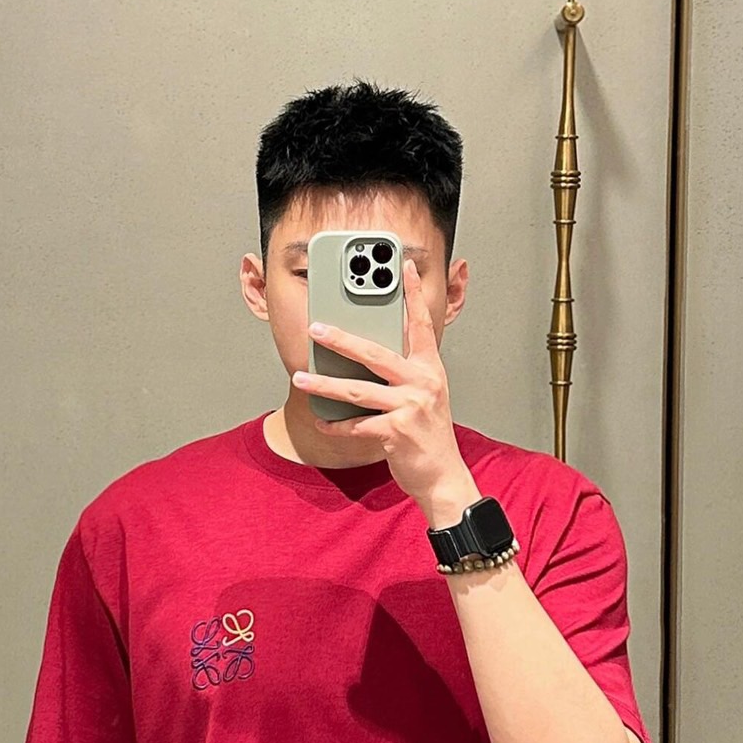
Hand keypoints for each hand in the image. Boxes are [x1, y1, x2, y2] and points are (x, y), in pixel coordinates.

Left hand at [291, 258, 476, 516]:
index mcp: (430, 370)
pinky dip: (335, 425)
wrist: (442, 476)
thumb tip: (370, 356)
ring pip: (357, 390)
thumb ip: (405, 374)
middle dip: (341, 339)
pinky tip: (321, 421)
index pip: (420, 325)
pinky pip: (356, 425)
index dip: (413, 294)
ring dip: (324, 385)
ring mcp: (409, 407)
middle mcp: (422, 383)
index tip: (402, 266)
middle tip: (316, 328)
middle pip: (374, 354)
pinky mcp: (395, 432)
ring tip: (300, 378)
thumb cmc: (429, 437)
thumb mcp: (426, 397)